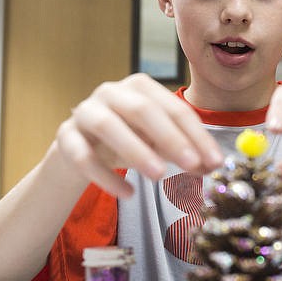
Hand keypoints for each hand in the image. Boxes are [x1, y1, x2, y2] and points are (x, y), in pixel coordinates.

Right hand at [55, 73, 222, 196]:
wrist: (81, 148)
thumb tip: (211, 165)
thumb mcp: (158, 143)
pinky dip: (106, 176)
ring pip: (108, 126)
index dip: (197, 135)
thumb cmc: (129, 139)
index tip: (215, 161)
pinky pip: (83, 156)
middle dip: (170, 138)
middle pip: (142, 110)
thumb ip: (184, 151)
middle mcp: (111, 92)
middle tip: (192, 164)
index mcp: (140, 87)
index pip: (174, 108)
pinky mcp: (66, 137)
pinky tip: (128, 193)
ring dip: (136, 150)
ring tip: (159, 176)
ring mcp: (85, 111)